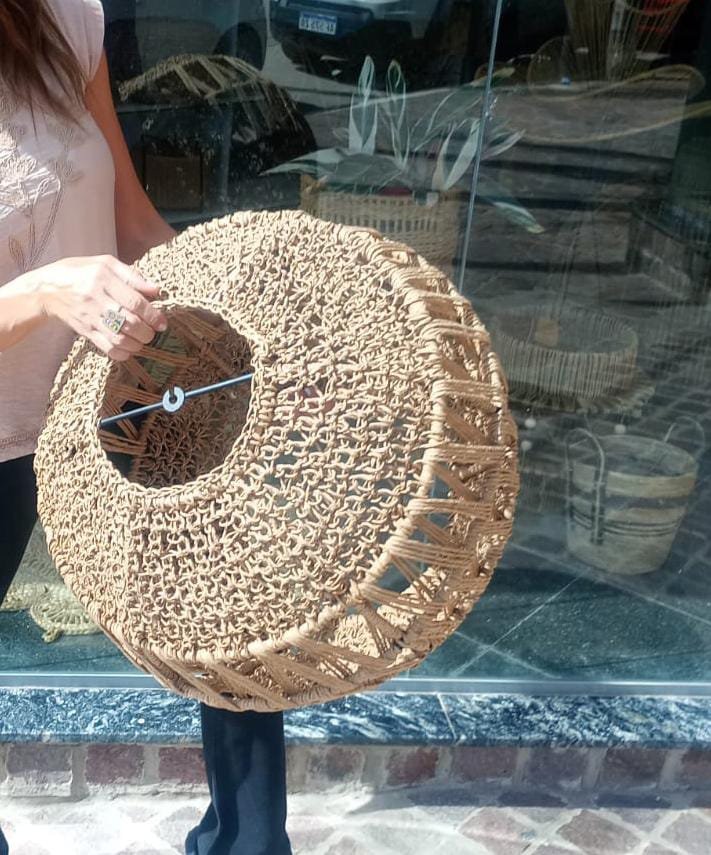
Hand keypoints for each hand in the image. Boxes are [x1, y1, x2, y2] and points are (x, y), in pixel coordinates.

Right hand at [36, 255, 166, 361]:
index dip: (152, 315)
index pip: (134, 301)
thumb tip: (156, 290)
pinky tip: (129, 348)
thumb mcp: (105, 263)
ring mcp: (89, 317)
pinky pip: (106, 348)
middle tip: (153, 331)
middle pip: (129, 322)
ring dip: (137, 343)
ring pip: (119, 338)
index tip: (162, 323)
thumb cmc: (81, 272)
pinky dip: (122, 353)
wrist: (46, 289)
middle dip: (147, 331)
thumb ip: (132, 276)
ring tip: (142, 340)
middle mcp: (96, 298)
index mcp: (103, 278)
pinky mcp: (84, 331)